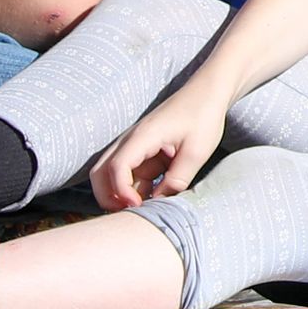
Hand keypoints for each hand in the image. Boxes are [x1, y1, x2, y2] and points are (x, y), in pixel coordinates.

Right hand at [91, 81, 231, 210]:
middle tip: (130, 214)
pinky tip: (151, 199)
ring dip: (120, 194)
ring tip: (141, 210)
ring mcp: (135, 146)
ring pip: (111, 175)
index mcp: (142, 137)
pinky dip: (134, 189)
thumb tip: (159, 202)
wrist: (207, 94)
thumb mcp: (196, 152)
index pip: (116, 167)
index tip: (137, 206)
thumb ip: (177, 179)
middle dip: (108, 197)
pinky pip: (129, 174)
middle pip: (100, 173)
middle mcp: (131, 141)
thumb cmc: (203, 117)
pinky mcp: (143, 152)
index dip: (121, 191)